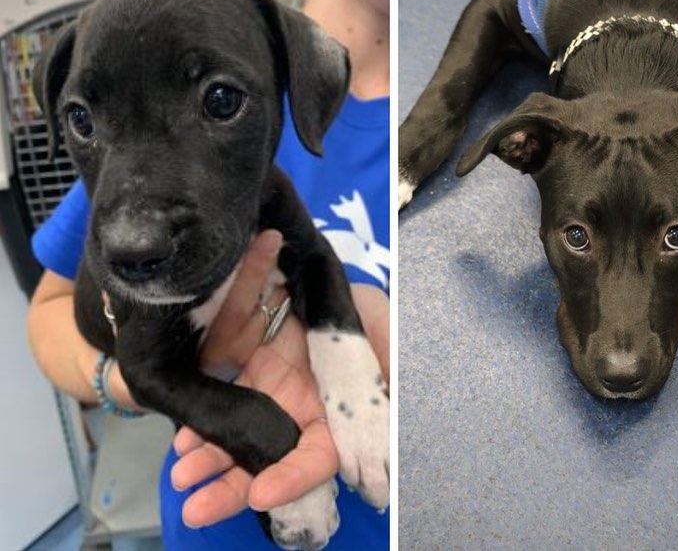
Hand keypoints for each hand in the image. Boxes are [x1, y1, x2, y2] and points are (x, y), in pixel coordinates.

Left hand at [169, 232, 388, 526]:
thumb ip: (386, 365)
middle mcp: (302, 413)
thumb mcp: (381, 329)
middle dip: (233, 488)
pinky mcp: (245, 374)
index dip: (293, 478)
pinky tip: (182, 437)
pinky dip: (199, 424)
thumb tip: (392, 415)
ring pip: (239, 438)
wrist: (315, 272)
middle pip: (269, 461)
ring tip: (181, 474)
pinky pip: (221, 404)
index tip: (262, 493)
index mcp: (340, 413)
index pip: (318, 457)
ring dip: (209, 460)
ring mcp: (272, 396)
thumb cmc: (360, 306)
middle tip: (197, 509)